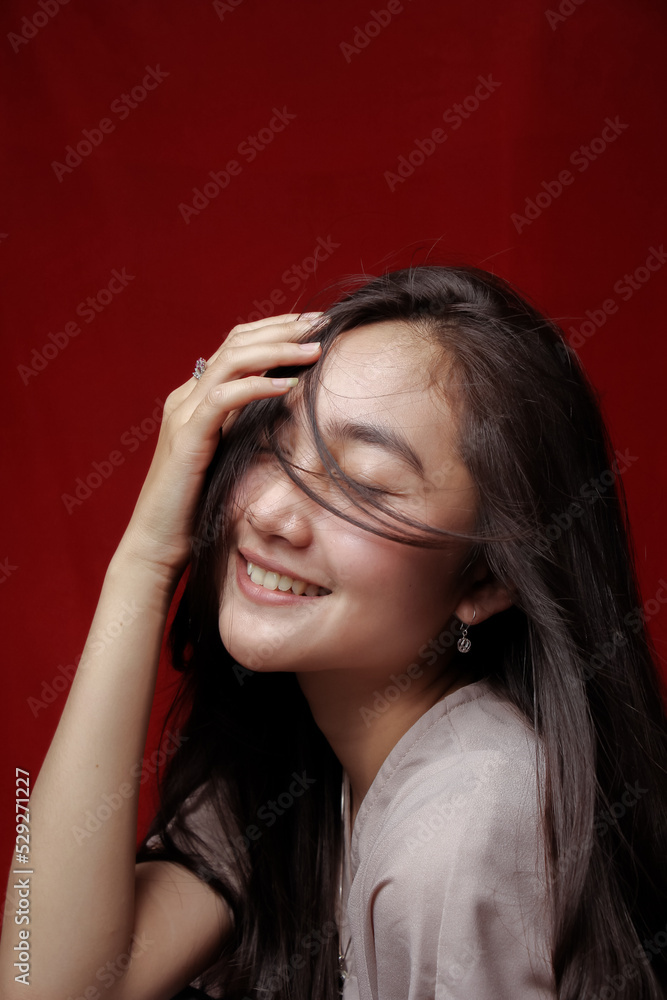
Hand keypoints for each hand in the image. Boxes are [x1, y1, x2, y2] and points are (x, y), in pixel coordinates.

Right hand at [116, 314, 323, 578]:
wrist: (157, 544)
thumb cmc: (197, 509)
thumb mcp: (229, 460)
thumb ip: (246, 432)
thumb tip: (287, 417)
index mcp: (196, 399)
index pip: (238, 347)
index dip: (276, 331)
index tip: (315, 327)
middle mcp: (187, 398)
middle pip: (236, 342)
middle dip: (282, 328)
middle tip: (321, 323)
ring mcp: (183, 415)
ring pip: (232, 361)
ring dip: (277, 349)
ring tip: (314, 348)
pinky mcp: (186, 438)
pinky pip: (225, 398)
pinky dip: (258, 386)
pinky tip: (289, 384)